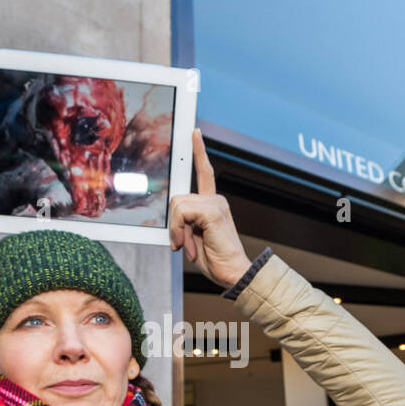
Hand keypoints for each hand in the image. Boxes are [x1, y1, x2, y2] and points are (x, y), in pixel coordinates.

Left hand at [169, 129, 251, 288]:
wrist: (233, 273)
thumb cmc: (215, 259)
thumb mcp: (194, 238)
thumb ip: (184, 223)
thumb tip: (170, 217)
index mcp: (212, 204)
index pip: (205, 172)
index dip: (200, 151)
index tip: (194, 132)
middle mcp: (216, 200)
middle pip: (177, 199)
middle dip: (174, 224)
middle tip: (183, 244)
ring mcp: (216, 204)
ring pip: (177, 206)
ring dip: (177, 230)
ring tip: (189, 246)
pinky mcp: (213, 211)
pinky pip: (181, 213)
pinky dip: (179, 230)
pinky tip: (189, 244)